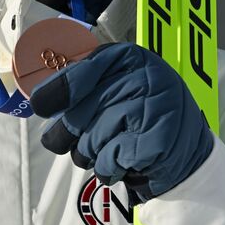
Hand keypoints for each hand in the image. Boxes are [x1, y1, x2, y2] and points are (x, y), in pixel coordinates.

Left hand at [29, 42, 212, 202]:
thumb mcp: (118, 84)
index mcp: (130, 57)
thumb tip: (39, 98)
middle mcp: (143, 76)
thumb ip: (84, 83)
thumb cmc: (140, 114)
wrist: (185, 149)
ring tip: (110, 146)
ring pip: (89, 140)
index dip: (56, 91)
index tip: (40, 105)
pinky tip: (123, 160)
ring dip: (90, 152)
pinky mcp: (155, 143)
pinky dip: (108, 167)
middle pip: (79, 113)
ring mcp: (152, 109)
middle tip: (78, 137)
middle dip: (70, 133)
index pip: (81, 72)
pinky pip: (107, 161)